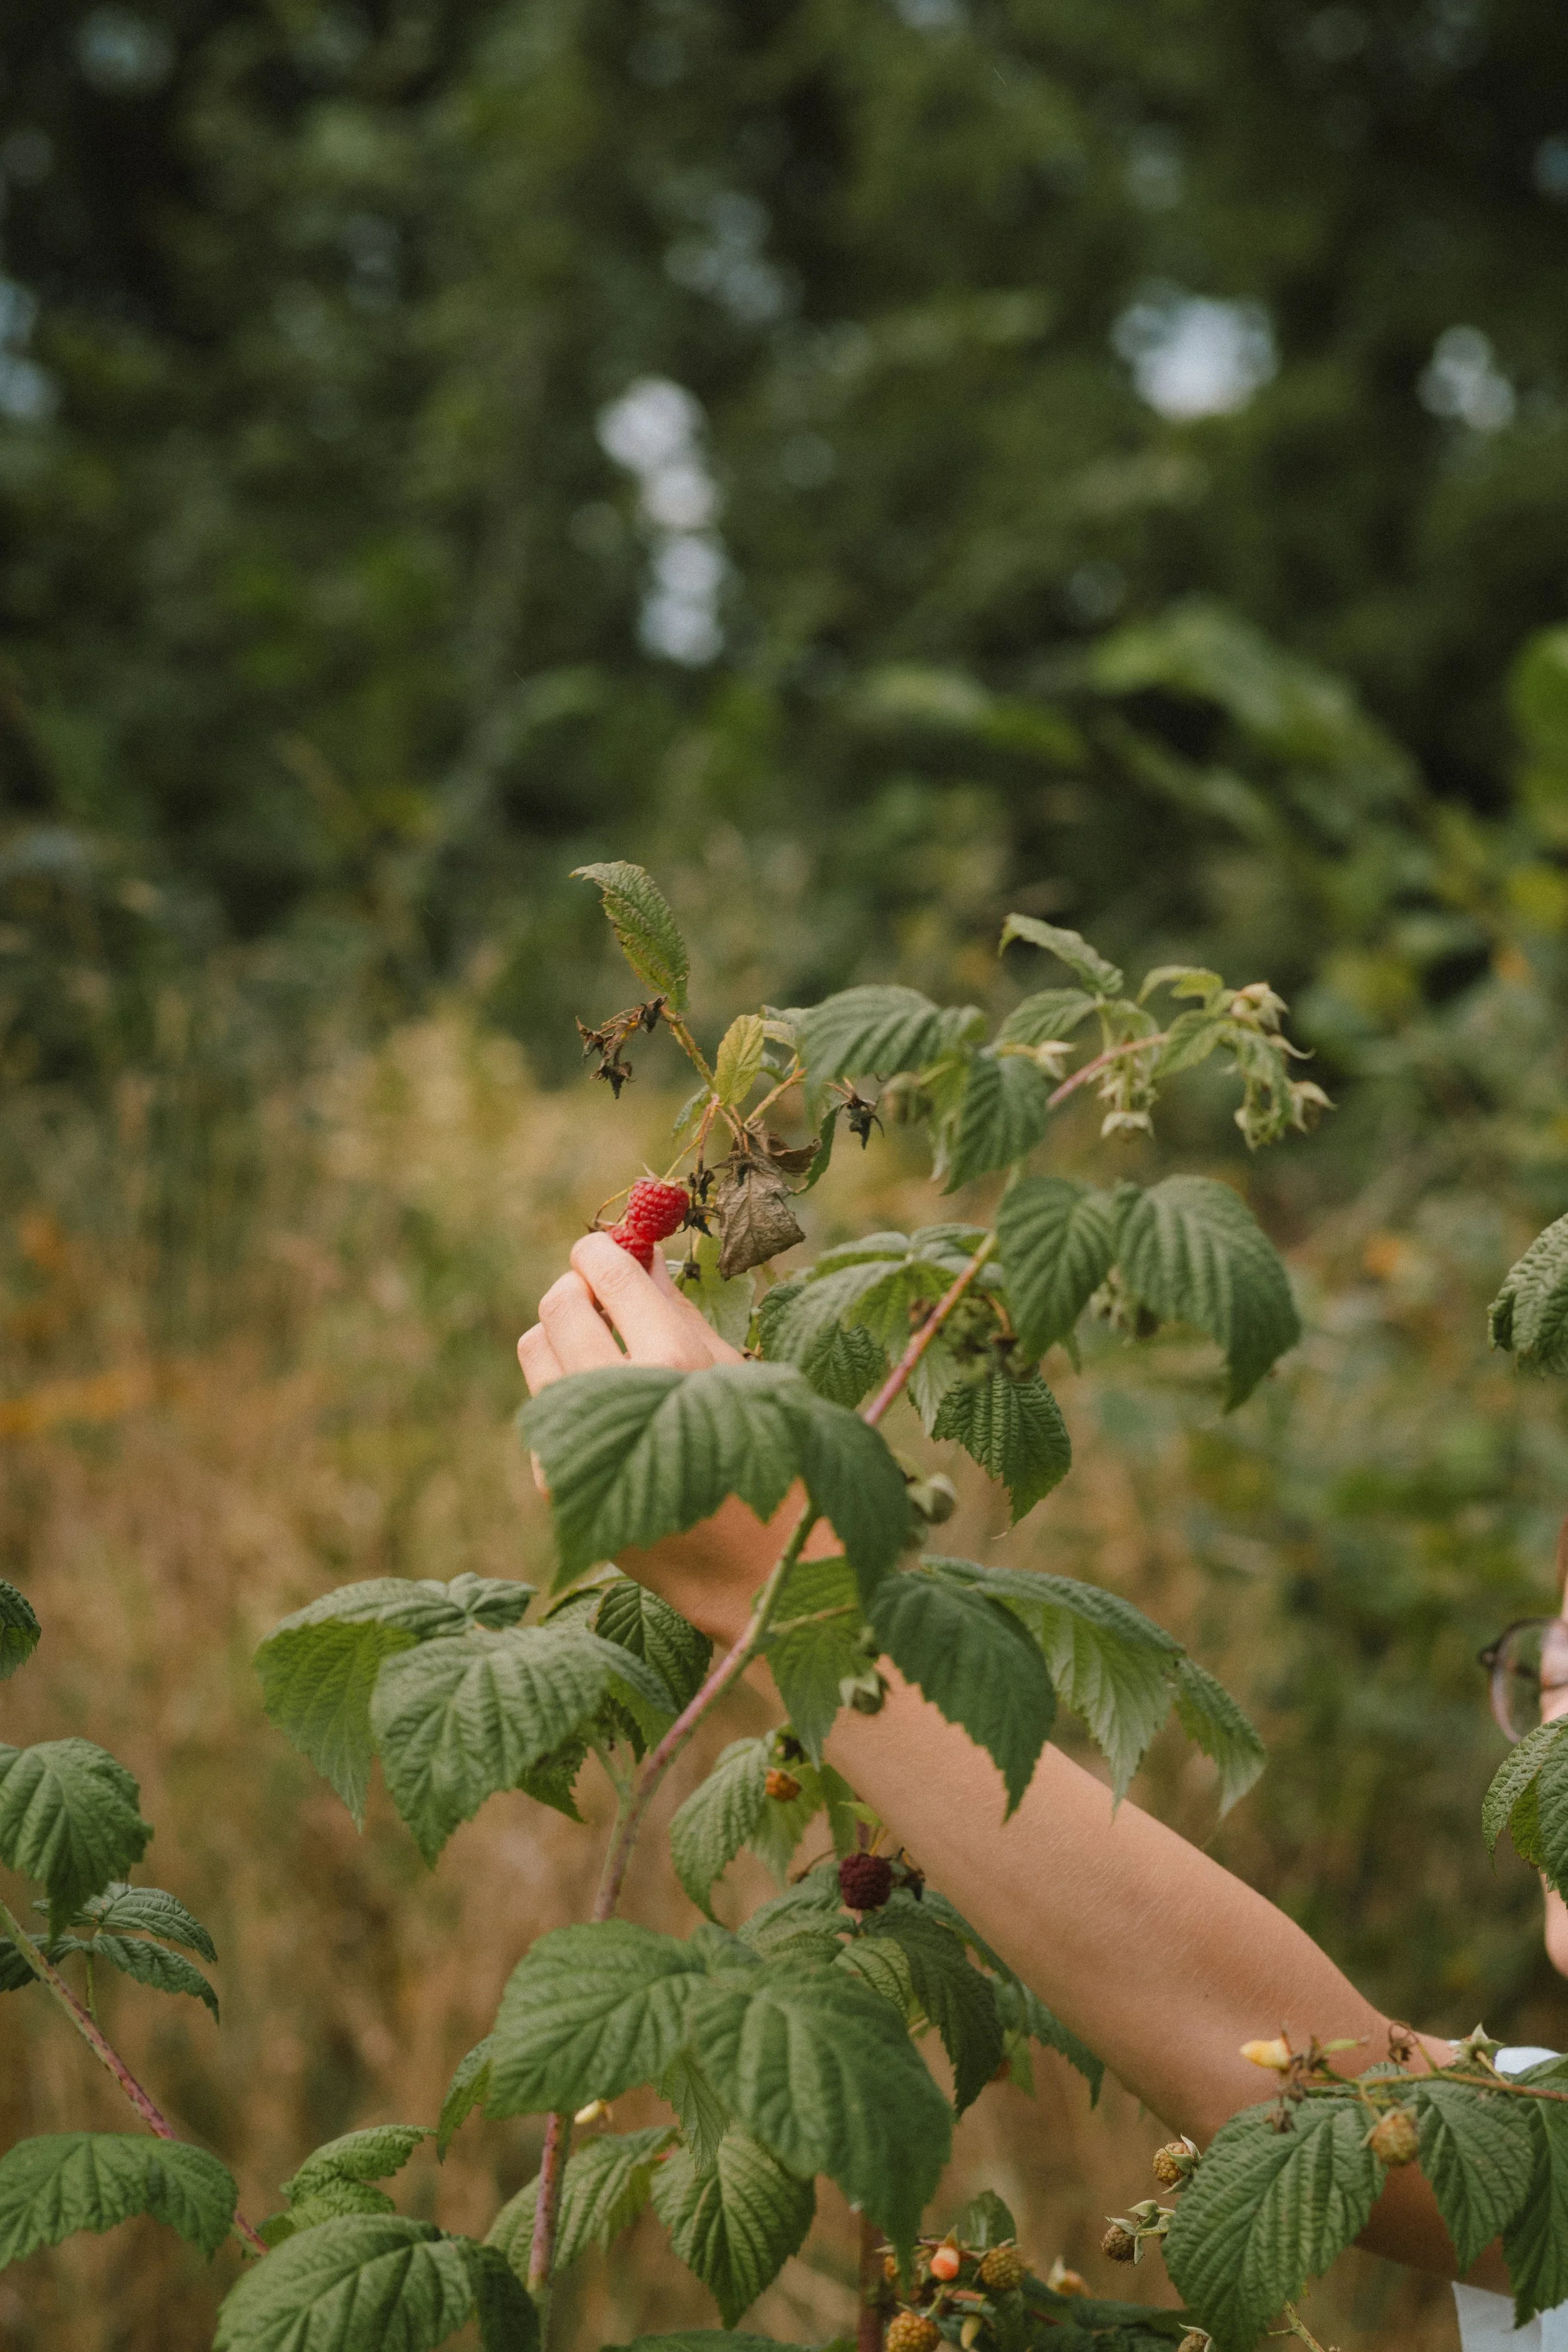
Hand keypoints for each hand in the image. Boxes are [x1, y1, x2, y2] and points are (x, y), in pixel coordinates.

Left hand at [517, 1232, 791, 1645]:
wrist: (755, 1575)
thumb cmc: (774, 1463)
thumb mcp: (741, 1376)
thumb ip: (680, 1312)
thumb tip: (641, 1254)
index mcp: (673, 1362)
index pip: (605, 1273)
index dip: (601, 1251)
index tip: (610, 1248)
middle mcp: (615, 1397)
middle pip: (556, 1305)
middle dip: (578, 1287)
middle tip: (606, 1295)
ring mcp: (574, 1443)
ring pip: (534, 1350)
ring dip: (563, 1334)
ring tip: (607, 1348)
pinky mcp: (553, 1482)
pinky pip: (542, 1407)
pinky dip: (567, 1391)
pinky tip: (613, 1411)